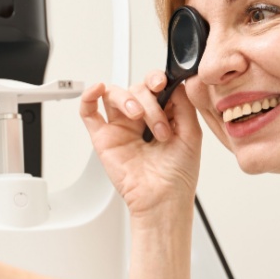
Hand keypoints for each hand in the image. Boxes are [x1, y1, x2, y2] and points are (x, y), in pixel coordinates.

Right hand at [78, 74, 201, 221]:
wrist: (163, 199)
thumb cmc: (178, 175)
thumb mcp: (191, 133)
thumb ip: (183, 104)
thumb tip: (173, 82)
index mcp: (162, 116)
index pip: (154, 87)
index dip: (157, 79)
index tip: (162, 84)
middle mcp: (140, 120)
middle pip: (136, 89)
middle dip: (149, 102)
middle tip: (159, 127)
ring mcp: (120, 127)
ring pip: (114, 94)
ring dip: (127, 98)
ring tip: (137, 116)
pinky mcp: (103, 138)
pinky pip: (88, 112)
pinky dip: (88, 96)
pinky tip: (97, 89)